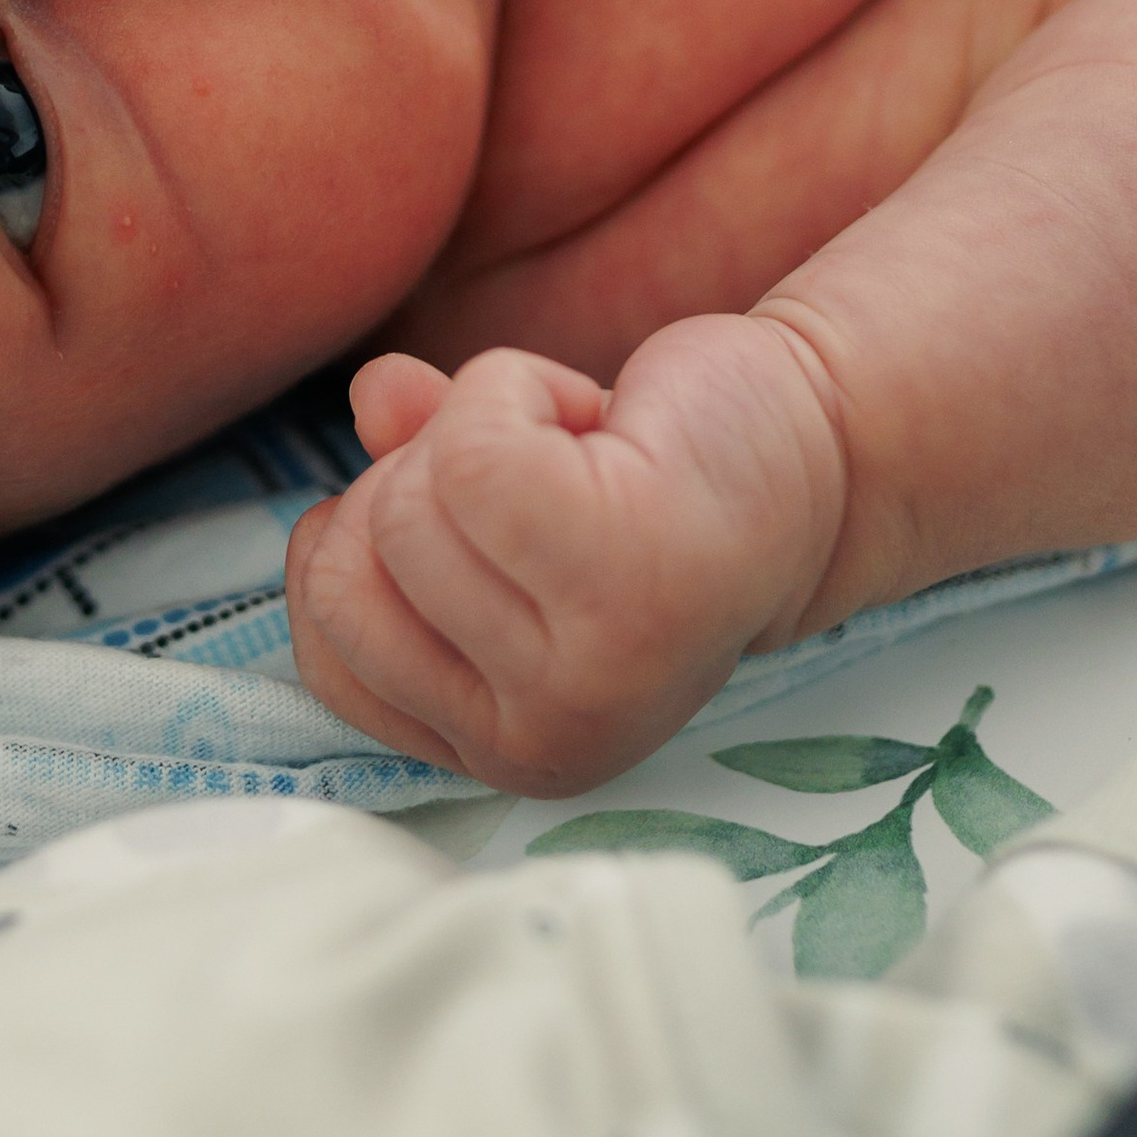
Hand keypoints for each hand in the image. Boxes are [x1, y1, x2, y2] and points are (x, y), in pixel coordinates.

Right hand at [285, 320, 848, 796]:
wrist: (812, 446)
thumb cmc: (647, 481)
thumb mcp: (503, 513)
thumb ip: (408, 465)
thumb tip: (374, 402)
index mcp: (506, 751)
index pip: (324, 654)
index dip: (365, 546)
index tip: (474, 528)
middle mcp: (543, 738)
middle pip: (346, 571)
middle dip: (414, 483)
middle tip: (533, 482)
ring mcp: (585, 669)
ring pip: (404, 501)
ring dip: (478, 425)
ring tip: (580, 453)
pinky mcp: (620, 570)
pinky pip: (467, 446)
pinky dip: (512, 385)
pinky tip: (596, 415)